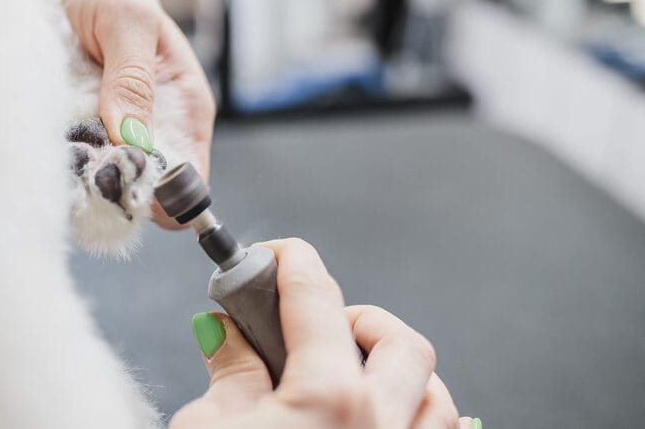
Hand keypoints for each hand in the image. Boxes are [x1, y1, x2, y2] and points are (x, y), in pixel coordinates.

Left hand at [63, 0, 215, 228]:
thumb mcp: (126, 25)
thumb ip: (131, 80)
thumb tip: (132, 140)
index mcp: (186, 111)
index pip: (189, 182)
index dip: (160, 195)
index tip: (122, 179)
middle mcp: (159, 132)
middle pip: (146, 192)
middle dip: (116, 187)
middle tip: (84, 162)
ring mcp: (122, 136)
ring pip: (109, 183)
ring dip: (86, 176)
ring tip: (65, 149)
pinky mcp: (90, 134)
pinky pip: (82, 164)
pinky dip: (68, 162)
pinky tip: (54, 143)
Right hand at [171, 238, 478, 428]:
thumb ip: (229, 375)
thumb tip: (227, 332)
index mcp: (327, 400)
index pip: (315, 296)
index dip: (292, 262)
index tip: (278, 254)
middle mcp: (383, 428)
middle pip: (399, 340)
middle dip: (359, 320)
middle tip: (317, 330)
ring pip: (438, 397)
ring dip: (399, 376)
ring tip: (353, 381)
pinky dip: (419, 424)